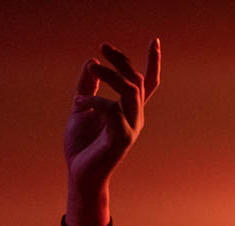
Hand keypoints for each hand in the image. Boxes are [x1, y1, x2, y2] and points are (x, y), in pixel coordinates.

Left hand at [64, 39, 160, 225]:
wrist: (79, 175)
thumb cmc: (81, 146)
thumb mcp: (80, 109)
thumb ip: (87, 87)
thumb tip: (90, 62)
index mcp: (128, 111)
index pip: (148, 84)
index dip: (153, 62)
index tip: (155, 41)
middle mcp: (135, 117)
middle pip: (136, 81)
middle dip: (121, 61)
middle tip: (102, 47)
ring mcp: (131, 127)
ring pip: (129, 90)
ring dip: (110, 75)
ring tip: (92, 66)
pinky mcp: (121, 137)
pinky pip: (112, 109)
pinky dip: (95, 100)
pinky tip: (79, 102)